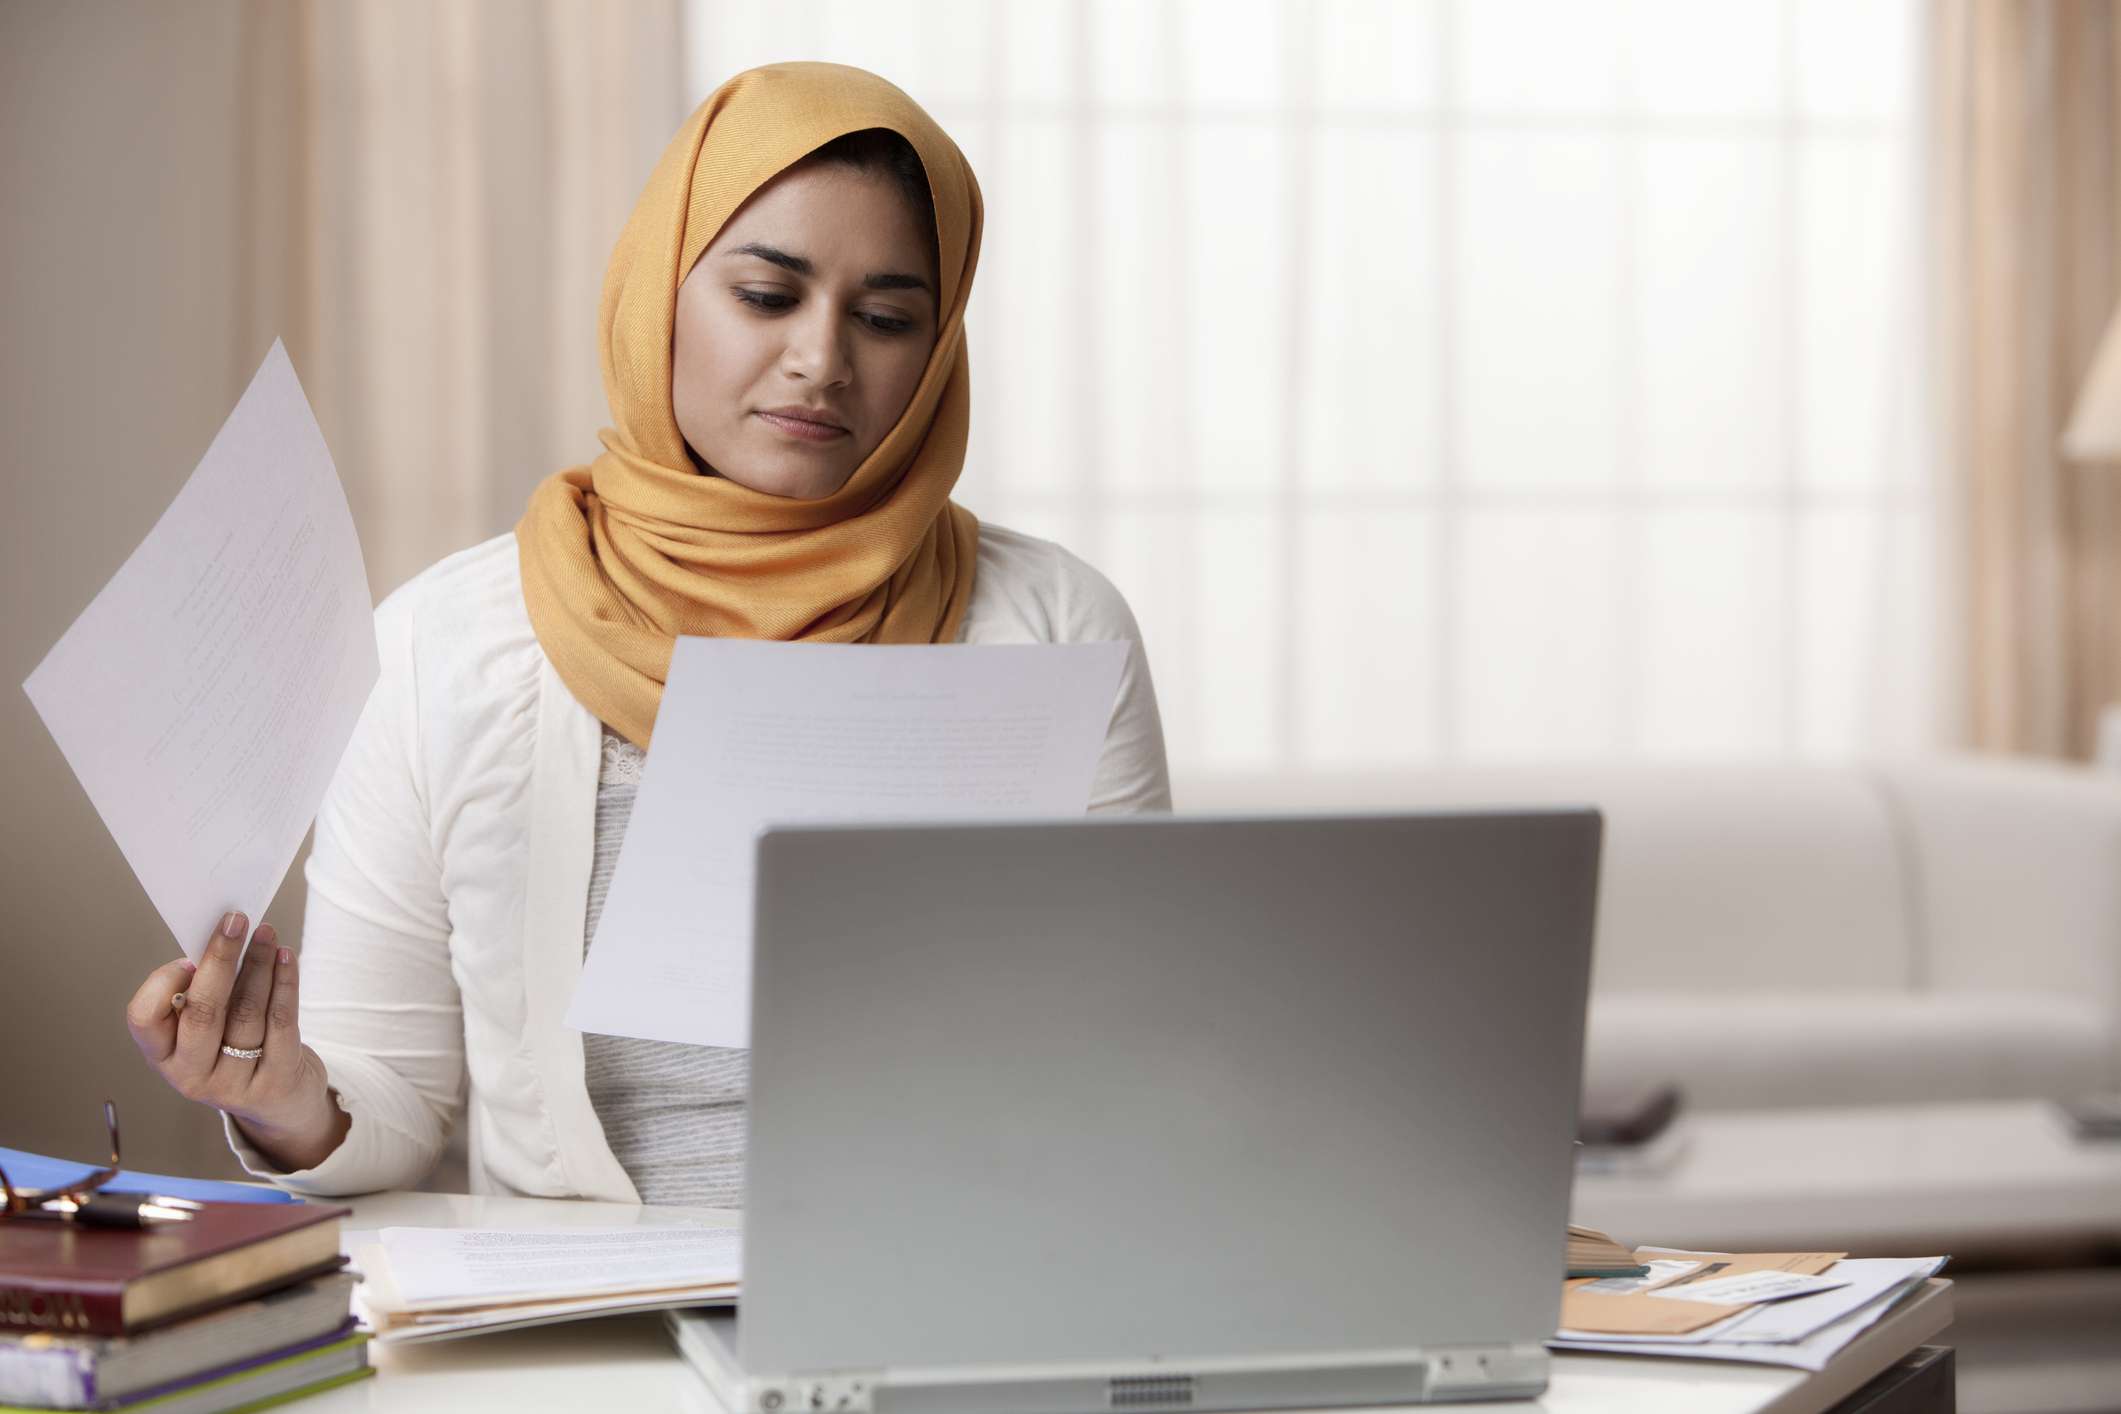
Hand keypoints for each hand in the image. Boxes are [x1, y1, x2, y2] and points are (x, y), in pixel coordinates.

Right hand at [125, 912, 350, 1172]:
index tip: (188, 956)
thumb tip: (216, 939)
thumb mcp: (205, 1031)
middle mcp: (190, 1075)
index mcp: (162, 1056)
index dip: (163, 983)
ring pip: (246, 1012)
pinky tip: (286, 957)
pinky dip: (285, 983)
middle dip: (219, 960)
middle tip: (234, 921)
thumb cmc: (237, 1049)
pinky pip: (281, 1022)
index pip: (143, 1019)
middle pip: (201, 1012)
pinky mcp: (275, 1082)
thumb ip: (201, 994)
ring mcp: (233, 1084)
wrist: (281, 1102)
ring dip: (258, 964)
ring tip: (266, 933)